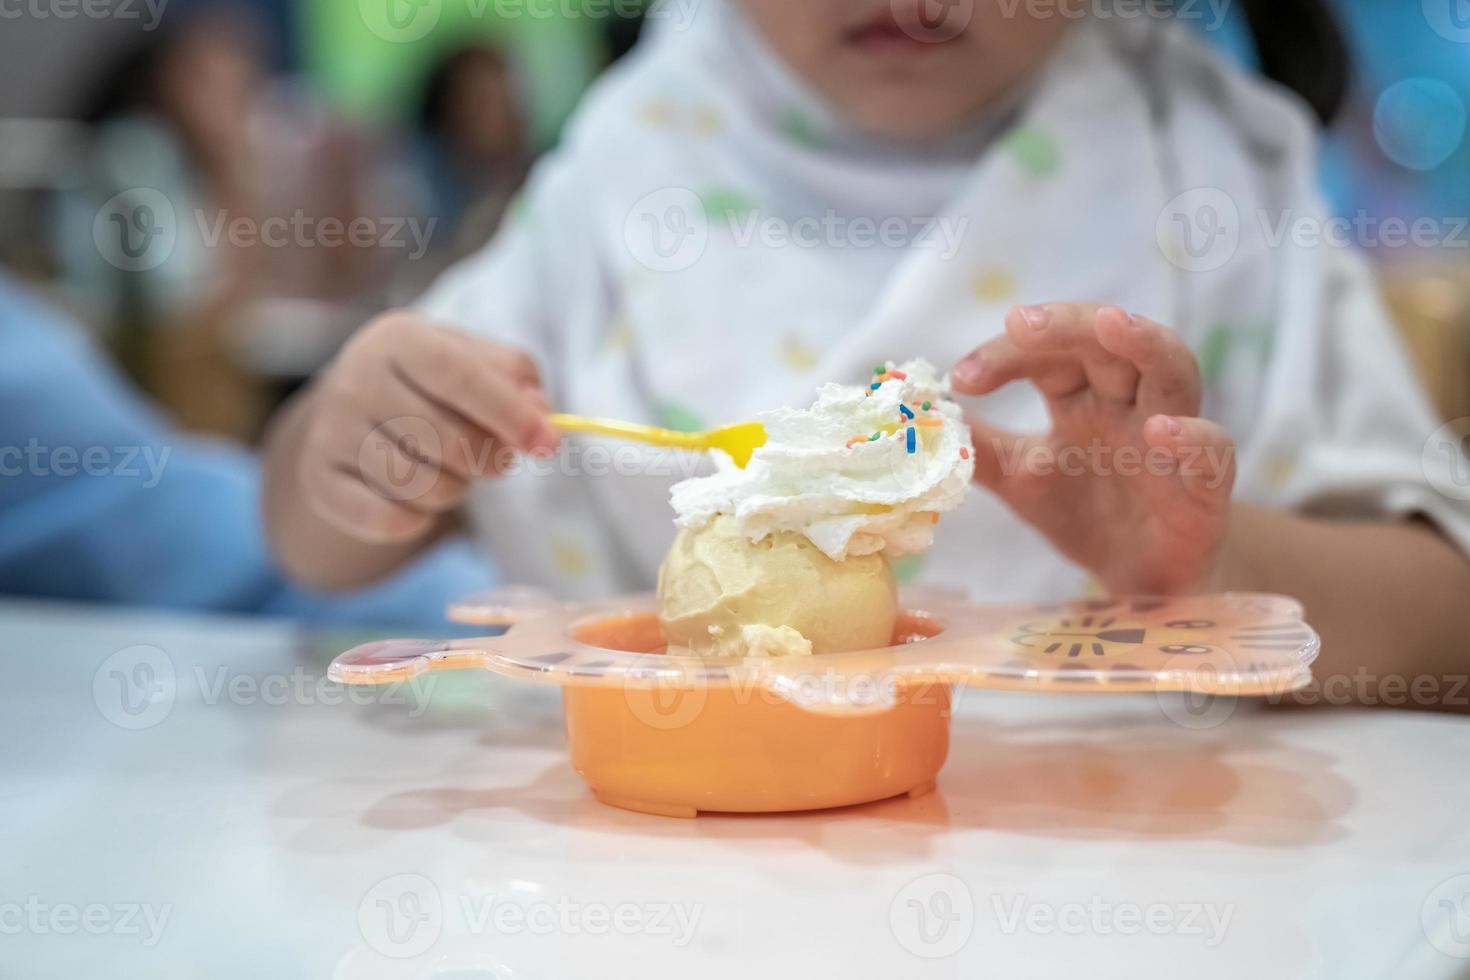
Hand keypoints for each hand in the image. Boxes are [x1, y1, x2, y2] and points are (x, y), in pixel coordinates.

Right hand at [294, 311, 558, 544]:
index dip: (510, 414)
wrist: (354, 410)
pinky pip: (388, 520)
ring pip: (422, 485)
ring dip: (455, 490)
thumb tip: (540, 417)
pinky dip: (418, 519)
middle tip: (495, 459)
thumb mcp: (473, 360)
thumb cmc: (431, 384)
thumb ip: (516, 377)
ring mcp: (332, 431)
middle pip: (449, 440)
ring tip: (450, 471)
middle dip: (490, 461)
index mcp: (400, 339)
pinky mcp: (319, 481)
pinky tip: (416, 498)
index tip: (549, 445)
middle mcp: (356, 380)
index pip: (461, 376)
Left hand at [951, 303, 1234, 594]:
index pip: (1049, 354)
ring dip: (1144, 342)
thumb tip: (918, 418)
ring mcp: (1172, 439)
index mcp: (1083, 397)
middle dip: (1067, 324)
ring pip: (1173, 369)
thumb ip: (978, 448)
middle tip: (1019, 321)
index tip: (959, 379)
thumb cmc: (1085, 515)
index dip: (1007, 354)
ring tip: (1110, 323)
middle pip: (1109, 341)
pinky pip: (1212, 450)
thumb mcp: (1022, 480)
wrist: (1141, 585)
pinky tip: (1159, 429)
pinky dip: (1189, 436)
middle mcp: (1129, 404)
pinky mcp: (1206, 486)